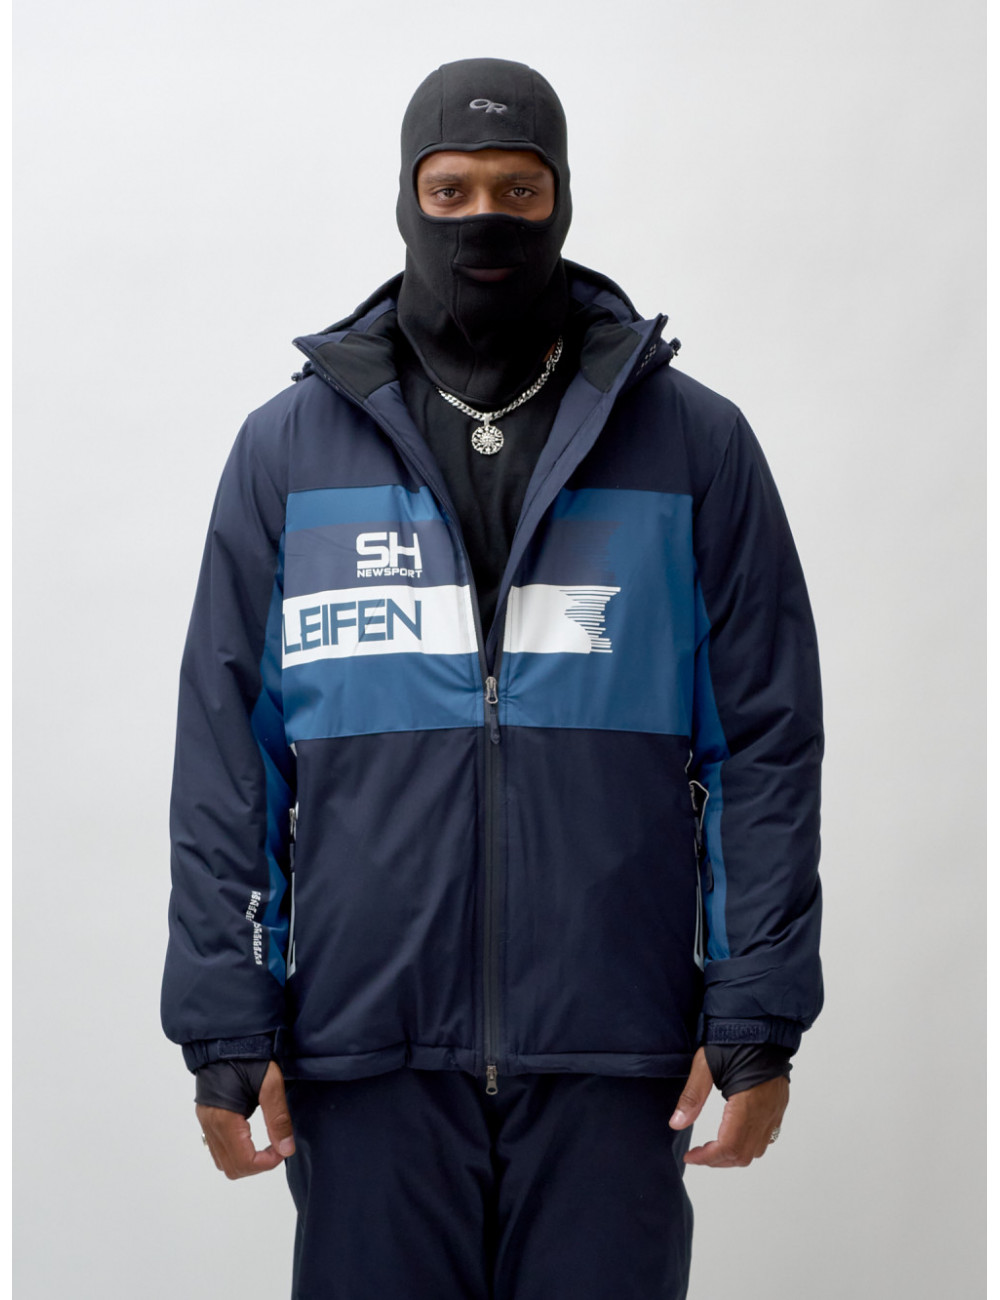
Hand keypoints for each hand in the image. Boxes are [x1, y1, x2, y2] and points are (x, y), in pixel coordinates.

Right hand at [197, 1061, 295, 1178]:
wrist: (225, 1039)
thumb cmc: (248, 1057)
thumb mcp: (270, 1083)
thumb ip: (278, 1118)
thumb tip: (286, 1149)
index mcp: (224, 1119)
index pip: (244, 1162)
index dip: (267, 1163)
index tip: (283, 1149)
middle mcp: (210, 1126)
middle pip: (232, 1168)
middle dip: (258, 1165)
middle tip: (276, 1146)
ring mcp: (205, 1123)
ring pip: (223, 1162)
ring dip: (246, 1161)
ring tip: (266, 1142)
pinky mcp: (206, 1117)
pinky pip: (218, 1149)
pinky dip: (236, 1152)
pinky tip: (251, 1135)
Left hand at [668, 1047, 788, 1167]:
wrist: (764, 1025)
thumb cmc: (734, 1040)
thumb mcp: (705, 1064)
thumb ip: (692, 1096)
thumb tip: (676, 1123)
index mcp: (747, 1104)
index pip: (728, 1147)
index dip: (707, 1158)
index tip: (690, 1157)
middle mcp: (765, 1113)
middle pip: (742, 1155)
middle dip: (718, 1160)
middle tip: (698, 1153)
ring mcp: (774, 1111)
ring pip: (756, 1150)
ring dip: (733, 1155)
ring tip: (713, 1146)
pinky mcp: (778, 1106)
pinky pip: (766, 1137)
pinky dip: (747, 1144)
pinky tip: (733, 1133)